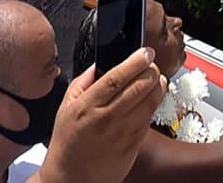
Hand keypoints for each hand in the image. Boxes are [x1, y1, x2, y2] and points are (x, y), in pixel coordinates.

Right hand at [38, 48, 164, 182]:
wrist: (71, 180)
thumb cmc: (67, 144)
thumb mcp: (65, 108)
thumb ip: (82, 82)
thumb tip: (99, 64)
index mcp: (87, 106)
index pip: (117, 78)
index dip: (135, 62)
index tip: (145, 52)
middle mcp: (106, 118)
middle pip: (140, 86)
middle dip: (151, 69)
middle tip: (151, 63)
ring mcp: (122, 133)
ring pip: (150, 101)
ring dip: (157, 85)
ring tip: (155, 78)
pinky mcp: (134, 145)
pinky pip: (150, 118)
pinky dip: (154, 103)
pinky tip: (150, 98)